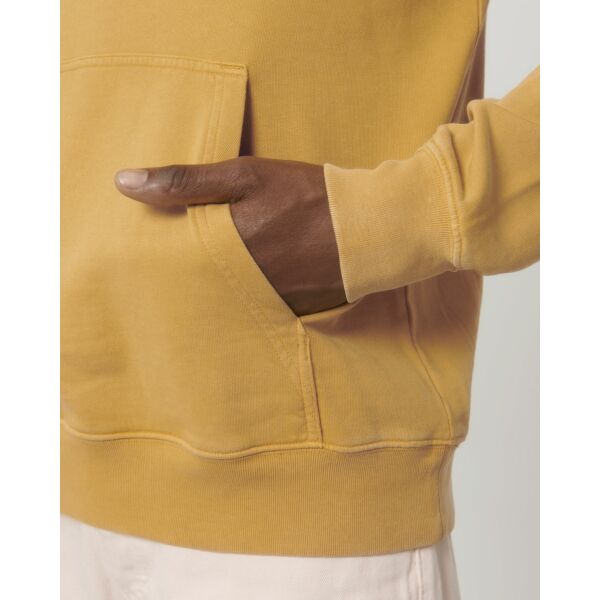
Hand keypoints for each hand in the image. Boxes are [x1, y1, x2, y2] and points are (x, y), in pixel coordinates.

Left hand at [115, 157, 345, 315]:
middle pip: (196, 284)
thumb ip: (185, 181)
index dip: (158, 255)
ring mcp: (264, 301)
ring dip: (217, 288)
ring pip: (225, 299)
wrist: (369, 229)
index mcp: (221, 248)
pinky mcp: (287, 310)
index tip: (146, 251)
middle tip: (174, 269)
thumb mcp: (246, 175)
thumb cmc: (307, 195)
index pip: (171, 259)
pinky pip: (256, 309)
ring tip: (214, 275)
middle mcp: (237, 281)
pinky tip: (251, 284)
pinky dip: (248, 298)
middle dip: (186, 275)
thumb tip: (123, 183)